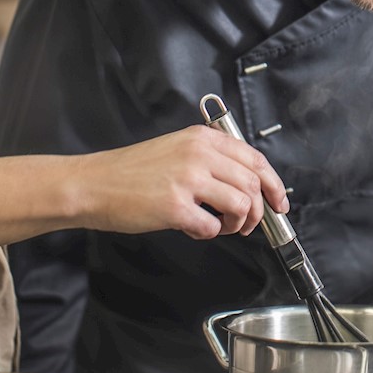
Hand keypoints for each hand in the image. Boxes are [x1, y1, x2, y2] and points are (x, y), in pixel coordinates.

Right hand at [77, 126, 288, 239]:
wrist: (94, 184)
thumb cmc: (132, 172)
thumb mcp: (176, 149)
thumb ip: (211, 159)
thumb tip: (246, 183)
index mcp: (202, 139)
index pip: (255, 159)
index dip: (274, 184)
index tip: (278, 202)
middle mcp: (199, 154)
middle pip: (253, 183)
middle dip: (258, 210)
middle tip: (246, 223)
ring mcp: (188, 180)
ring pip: (241, 204)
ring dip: (238, 223)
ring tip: (221, 226)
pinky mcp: (175, 207)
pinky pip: (213, 227)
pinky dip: (209, 233)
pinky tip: (194, 227)